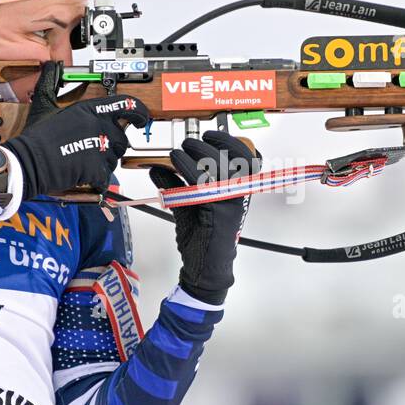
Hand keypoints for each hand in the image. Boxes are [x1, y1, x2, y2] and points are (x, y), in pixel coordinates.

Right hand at [5, 95, 148, 197]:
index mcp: (89, 109)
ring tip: (83, 162)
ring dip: (103, 163)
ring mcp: (99, 148)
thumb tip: (49, 67)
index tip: (142, 118)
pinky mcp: (95, 168)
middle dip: (112, 146)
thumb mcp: (43, 105)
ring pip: (115, 159)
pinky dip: (97, 180)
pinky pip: (105, 177)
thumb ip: (50, 84)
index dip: (140, 112)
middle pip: (122, 138)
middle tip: (94, 150)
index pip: (127, 105)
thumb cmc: (35, 138)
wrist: (27, 162)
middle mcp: (98, 126)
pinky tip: (83, 176)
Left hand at [149, 130, 259, 305]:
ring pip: (216, 165)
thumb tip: (158, 169)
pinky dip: (186, 169)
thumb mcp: (188, 205)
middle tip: (187, 144)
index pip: (246, 156)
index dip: (229, 141)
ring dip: (194, 153)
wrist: (206, 268)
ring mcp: (230, 202)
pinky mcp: (218, 210)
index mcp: (238, 190)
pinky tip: (172, 167)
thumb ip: (176, 186)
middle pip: (230, 155)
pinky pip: (203, 182)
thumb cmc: (203, 238)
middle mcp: (239, 194)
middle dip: (205, 144)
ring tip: (177, 154)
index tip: (210, 135)